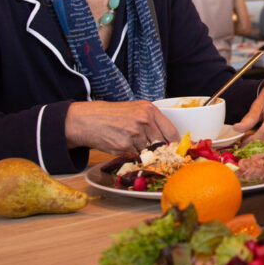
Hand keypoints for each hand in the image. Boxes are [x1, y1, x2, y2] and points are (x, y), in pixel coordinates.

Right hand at [65, 100, 179, 154]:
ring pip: (148, 151)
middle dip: (159, 149)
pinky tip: (121, 144)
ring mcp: (134, 134)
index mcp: (149, 110)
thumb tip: (168, 139)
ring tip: (130, 142)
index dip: (174, 143)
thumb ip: (152, 122)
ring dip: (142, 151)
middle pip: (162, 144)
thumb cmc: (112, 115)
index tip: (175, 149)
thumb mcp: (135, 110)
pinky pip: (135, 155)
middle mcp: (144, 120)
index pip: (171, 131)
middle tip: (153, 150)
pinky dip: (131, 153)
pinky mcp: (124, 146)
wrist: (87, 120)